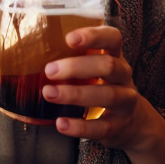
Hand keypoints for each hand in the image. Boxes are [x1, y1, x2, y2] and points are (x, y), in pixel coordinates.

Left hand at [42, 25, 164, 163]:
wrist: (133, 123)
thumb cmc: (104, 86)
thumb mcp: (96, 68)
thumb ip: (74, 58)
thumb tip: (31, 51)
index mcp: (116, 56)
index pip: (112, 38)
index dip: (93, 36)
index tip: (70, 38)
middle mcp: (124, 76)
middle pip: (108, 66)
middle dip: (77, 67)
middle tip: (49, 70)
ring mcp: (125, 102)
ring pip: (107, 95)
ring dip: (75, 94)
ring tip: (49, 93)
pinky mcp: (118, 127)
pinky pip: (101, 127)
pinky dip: (80, 126)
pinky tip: (61, 124)